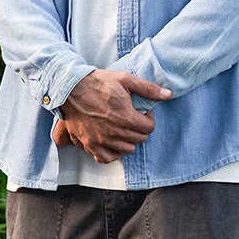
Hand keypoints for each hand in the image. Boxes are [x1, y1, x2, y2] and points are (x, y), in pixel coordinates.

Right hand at [52, 68, 172, 162]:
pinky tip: (112, 142)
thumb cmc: (98, 82)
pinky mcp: (90, 144)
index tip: (141, 113)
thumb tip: (168, 95)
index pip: (149, 129)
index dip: (148, 119)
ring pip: (126, 149)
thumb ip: (149, 89)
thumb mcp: (126, 80)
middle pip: (139, 139)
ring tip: (122, 128)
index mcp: (126, 117)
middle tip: (132, 119)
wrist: (71, 87)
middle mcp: (115, 132)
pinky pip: (106, 158)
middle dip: (140, 129)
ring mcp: (102, 140)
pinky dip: (112, 153)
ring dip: (128, 140)